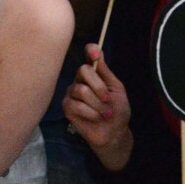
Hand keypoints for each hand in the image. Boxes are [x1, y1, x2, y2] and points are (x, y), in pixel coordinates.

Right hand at [63, 43, 130, 168]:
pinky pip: (76, 105)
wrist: (114, 133)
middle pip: (83, 70)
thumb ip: (105, 72)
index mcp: (94, 74)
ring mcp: (72, 93)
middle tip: (108, 99)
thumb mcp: (117, 89)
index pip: (88, 55)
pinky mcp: (67, 107)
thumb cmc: (117, 110)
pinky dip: (91, 113)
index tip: (95, 55)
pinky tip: (95, 118)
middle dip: (99, 86)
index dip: (90, 51)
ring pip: (81, 90)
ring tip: (105, 113)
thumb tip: (98, 50)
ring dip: (97, 104)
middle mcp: (80, 80)